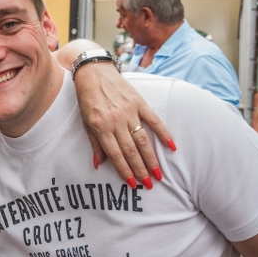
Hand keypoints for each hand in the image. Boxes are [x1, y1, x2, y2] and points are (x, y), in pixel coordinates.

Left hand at [74, 62, 173, 187]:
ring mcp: (129, 111)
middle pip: (131, 150)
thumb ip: (94, 143)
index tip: (133, 184)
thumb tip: (99, 164)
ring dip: (152, 158)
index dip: (125, 170)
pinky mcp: (139, 102)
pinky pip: (154, 120)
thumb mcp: (86, 122)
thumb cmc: (87, 99)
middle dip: (141, 169)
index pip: (115, 154)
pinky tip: (171, 147)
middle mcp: (116, 120)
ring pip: (143, 139)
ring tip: (159, 174)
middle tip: (150, 184)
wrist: (94, 72)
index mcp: (101, 126)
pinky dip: (164, 133)